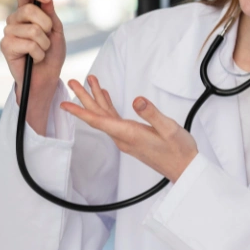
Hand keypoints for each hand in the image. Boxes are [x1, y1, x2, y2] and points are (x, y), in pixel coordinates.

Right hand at [1, 0, 66, 133]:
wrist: (46, 77)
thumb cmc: (51, 53)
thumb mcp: (56, 29)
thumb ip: (50, 10)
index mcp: (26, 11)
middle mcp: (15, 19)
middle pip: (29, 10)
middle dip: (46, 24)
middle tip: (48, 36)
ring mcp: (9, 32)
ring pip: (32, 30)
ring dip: (44, 43)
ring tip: (42, 50)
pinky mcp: (6, 46)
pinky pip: (29, 44)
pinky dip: (39, 53)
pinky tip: (35, 58)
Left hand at [60, 75, 197, 182]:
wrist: (185, 168)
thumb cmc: (179, 150)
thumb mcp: (169, 128)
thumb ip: (152, 113)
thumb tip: (136, 100)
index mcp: (129, 134)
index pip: (99, 120)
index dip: (80, 111)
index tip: (64, 104)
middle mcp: (123, 137)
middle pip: (97, 115)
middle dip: (83, 98)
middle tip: (72, 82)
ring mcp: (126, 138)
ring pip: (105, 116)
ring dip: (96, 99)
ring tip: (89, 82)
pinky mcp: (132, 137)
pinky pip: (114, 119)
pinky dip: (107, 106)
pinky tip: (105, 97)